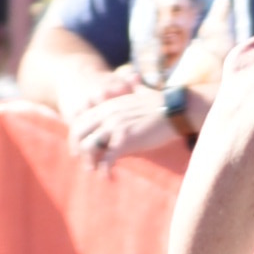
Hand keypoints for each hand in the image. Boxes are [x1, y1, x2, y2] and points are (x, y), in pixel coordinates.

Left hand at [65, 74, 181, 171]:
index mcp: (107, 105)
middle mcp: (107, 114)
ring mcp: (115, 126)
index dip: (76, 137)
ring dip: (89, 162)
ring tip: (96, 171)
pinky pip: (107, 159)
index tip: (79, 150)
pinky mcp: (125, 139)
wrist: (176, 110)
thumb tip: (133, 76)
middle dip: (78, 150)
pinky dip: (105, 171)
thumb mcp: (141, 90)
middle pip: (78, 133)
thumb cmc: (163, 102)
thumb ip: (133, 86)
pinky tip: (109, 177)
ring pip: (88, 147)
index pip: (80, 120)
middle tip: (86, 164)